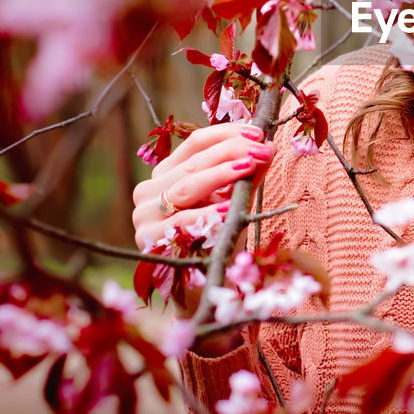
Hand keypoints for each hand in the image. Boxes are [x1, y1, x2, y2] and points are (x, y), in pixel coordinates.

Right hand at [130, 122, 275, 251]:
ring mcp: (144, 215)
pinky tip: (228, 208)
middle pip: (193, 162)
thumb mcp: (235, 199)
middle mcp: (150, 190)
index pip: (195, 143)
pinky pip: (180, 222)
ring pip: (185, 187)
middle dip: (231, 152)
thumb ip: (248, 174)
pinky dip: (206, 213)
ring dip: (221, 174)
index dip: (227, 134)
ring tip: (249, 166)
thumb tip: (269, 145)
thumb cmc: (218, 235)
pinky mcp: (147, 240)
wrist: (205, 280)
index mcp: (167, 174)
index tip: (257, 133)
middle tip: (261, 150)